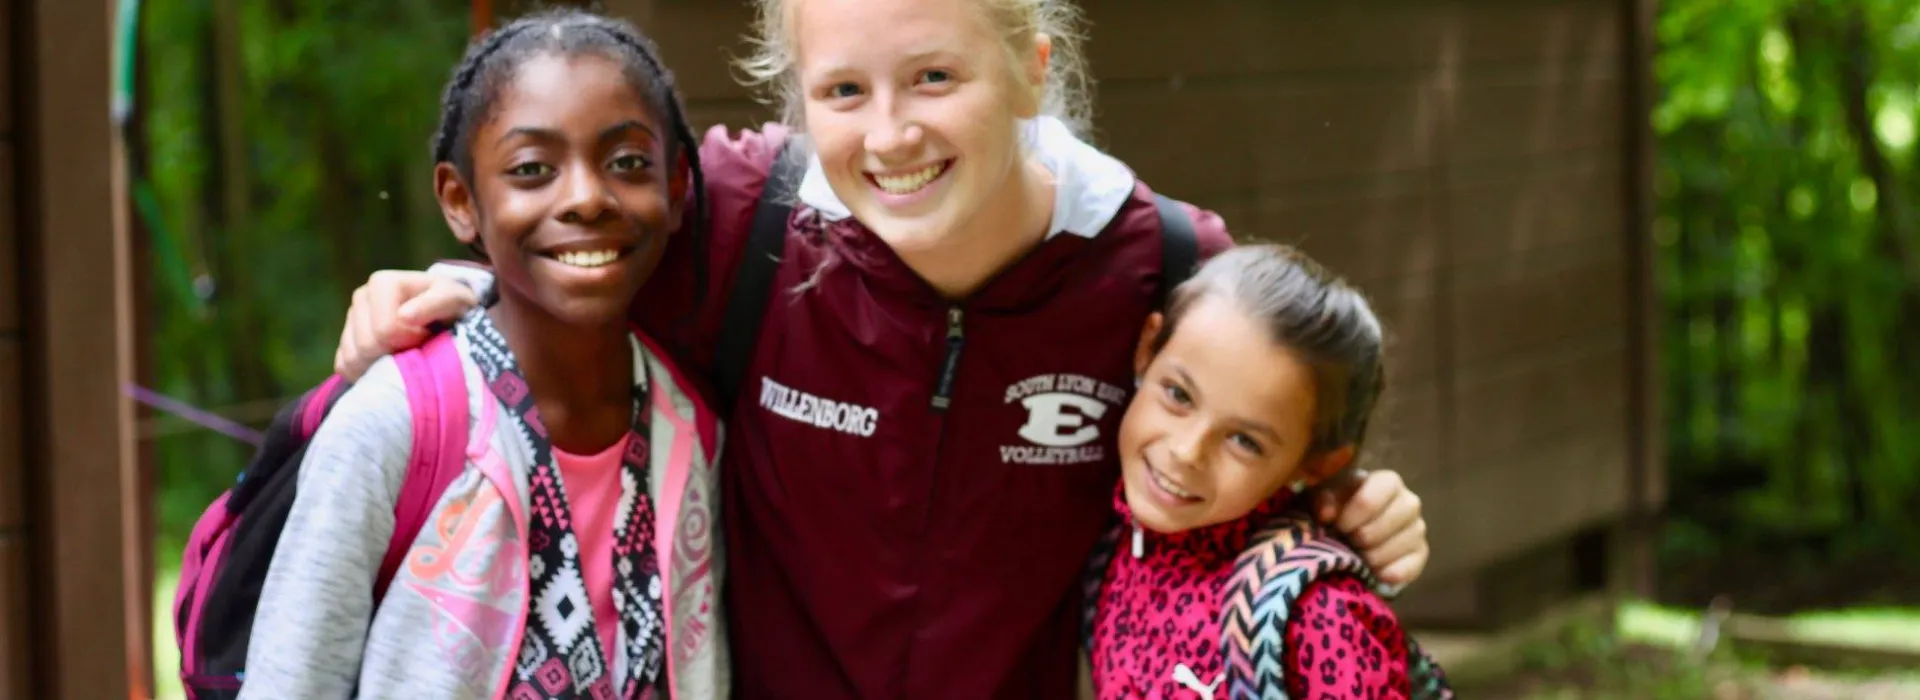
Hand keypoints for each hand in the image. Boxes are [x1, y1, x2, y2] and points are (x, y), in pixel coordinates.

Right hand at [334, 270, 479, 379]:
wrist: (446, 317)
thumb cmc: (453, 307)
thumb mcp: (455, 300)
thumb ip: (436, 303)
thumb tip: (404, 315)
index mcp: (382, 284)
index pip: (385, 330)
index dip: (411, 340)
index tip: (428, 334)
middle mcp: (361, 297)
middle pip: (366, 347)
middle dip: (395, 354)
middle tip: (418, 347)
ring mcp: (350, 320)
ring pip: (353, 359)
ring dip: (381, 366)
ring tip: (405, 354)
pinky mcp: (346, 341)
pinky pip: (345, 367)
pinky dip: (366, 373)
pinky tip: (388, 364)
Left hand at [1314, 469, 1427, 591]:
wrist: (1352, 530)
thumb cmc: (1339, 506)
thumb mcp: (1326, 497)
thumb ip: (1324, 500)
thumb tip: (1326, 514)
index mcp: (1387, 481)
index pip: (1369, 500)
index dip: (1350, 517)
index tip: (1337, 526)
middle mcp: (1409, 502)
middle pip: (1385, 525)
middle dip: (1361, 538)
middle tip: (1348, 542)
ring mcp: (1417, 528)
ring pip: (1396, 548)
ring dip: (1372, 557)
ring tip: (1358, 555)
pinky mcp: (1420, 553)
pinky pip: (1408, 568)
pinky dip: (1388, 573)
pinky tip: (1374, 572)